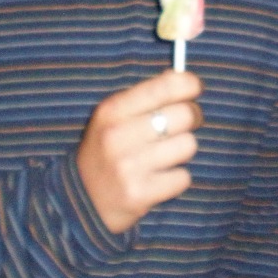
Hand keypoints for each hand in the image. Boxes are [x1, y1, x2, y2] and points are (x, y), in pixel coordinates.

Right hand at [76, 70, 203, 233]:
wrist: (82, 200)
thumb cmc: (107, 150)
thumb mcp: (113, 116)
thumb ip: (146, 95)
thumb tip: (183, 78)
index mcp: (112, 110)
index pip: (166, 86)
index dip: (190, 84)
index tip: (194, 89)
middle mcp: (118, 136)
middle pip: (185, 115)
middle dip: (192, 117)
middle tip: (183, 125)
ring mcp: (128, 167)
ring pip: (188, 145)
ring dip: (183, 150)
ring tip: (165, 155)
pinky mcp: (140, 194)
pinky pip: (183, 177)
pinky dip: (176, 178)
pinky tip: (159, 178)